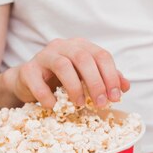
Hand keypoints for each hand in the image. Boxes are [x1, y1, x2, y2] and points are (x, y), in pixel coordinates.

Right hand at [2, 37, 129, 108]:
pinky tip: (54, 106)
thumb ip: (104, 79)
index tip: (116, 97)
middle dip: (96, 83)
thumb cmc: (58, 79)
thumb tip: (125, 87)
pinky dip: (47, 96)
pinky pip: (38, 82)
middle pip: (83, 58)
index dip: (111, 76)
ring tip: (80, 105)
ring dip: (74, 87)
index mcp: (80, 46)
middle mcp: (62, 46)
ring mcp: (43, 56)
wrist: (27, 81)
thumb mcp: (83, 78)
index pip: (101, 55)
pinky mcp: (28, 70)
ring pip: (62, 65)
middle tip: (101, 104)